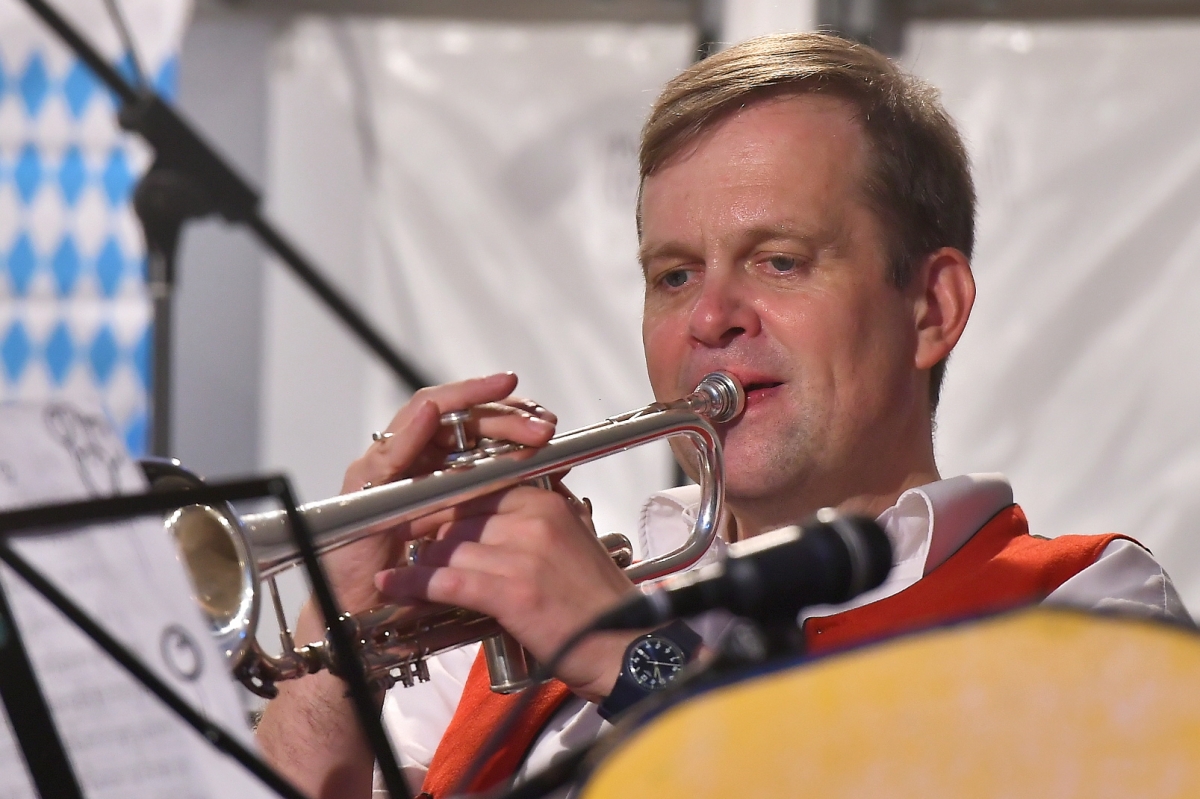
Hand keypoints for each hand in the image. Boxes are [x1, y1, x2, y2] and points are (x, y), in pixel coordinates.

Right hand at [296, 373, 556, 641]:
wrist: (370, 611)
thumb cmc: (420, 574)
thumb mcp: (474, 532)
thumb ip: (503, 499)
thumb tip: (558, 473)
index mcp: (442, 466)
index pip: (479, 425)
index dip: (513, 417)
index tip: (548, 421)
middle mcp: (415, 458)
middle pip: (460, 415)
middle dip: (501, 411)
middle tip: (539, 421)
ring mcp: (388, 465)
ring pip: (426, 415)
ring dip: (465, 404)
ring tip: (500, 395)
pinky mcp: (364, 483)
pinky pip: (389, 450)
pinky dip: (409, 430)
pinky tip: (432, 413)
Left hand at [373, 482, 639, 701]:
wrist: (626, 646)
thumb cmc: (598, 605)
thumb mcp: (570, 545)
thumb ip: (533, 527)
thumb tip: (488, 526)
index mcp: (547, 503)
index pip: (479, 489)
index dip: (443, 505)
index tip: (419, 517)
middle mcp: (534, 519)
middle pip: (458, 516)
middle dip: (424, 532)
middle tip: (399, 544)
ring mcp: (523, 553)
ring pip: (448, 548)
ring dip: (417, 562)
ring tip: (395, 575)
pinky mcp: (512, 590)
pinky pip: (447, 580)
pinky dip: (415, 584)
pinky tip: (395, 587)